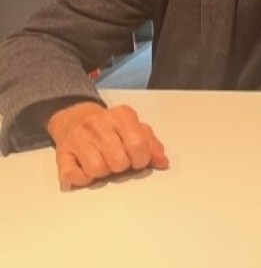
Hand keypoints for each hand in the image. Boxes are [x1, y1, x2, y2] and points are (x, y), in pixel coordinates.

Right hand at [46, 101, 169, 189]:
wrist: (75, 116)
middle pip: (118, 162)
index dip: (141, 159)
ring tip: (102, 162)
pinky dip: (82, 179)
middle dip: (122, 166)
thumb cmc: (110, 126)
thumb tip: (162, 162)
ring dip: (103, 173)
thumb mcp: (135, 127)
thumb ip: (151, 144)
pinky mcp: (62, 153)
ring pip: (97, 170)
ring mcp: (78, 138)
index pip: (138, 145)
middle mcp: (99, 124)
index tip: (138, 159)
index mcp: (122, 116)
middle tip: (118, 160)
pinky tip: (86, 169)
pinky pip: (73, 176)